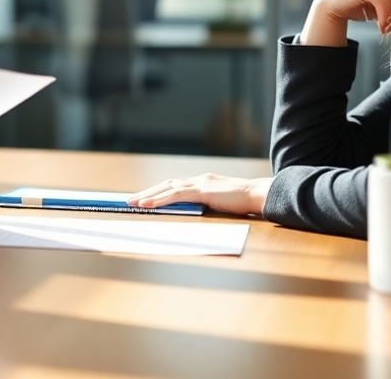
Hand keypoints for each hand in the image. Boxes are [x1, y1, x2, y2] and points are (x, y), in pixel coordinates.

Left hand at [127, 174, 271, 215]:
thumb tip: (193, 212)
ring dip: (149, 195)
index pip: (174, 185)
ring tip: (133, 203)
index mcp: (202, 182)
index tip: (144, 198)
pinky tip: (148, 205)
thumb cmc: (245, 203)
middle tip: (129, 200)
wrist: (260, 196)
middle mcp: (198, 180)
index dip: (158, 192)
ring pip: (168, 188)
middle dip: (147, 192)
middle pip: (166, 184)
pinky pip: (176, 195)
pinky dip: (160, 200)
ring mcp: (200, 183)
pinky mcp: (203, 190)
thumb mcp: (221, 203)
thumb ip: (206, 204)